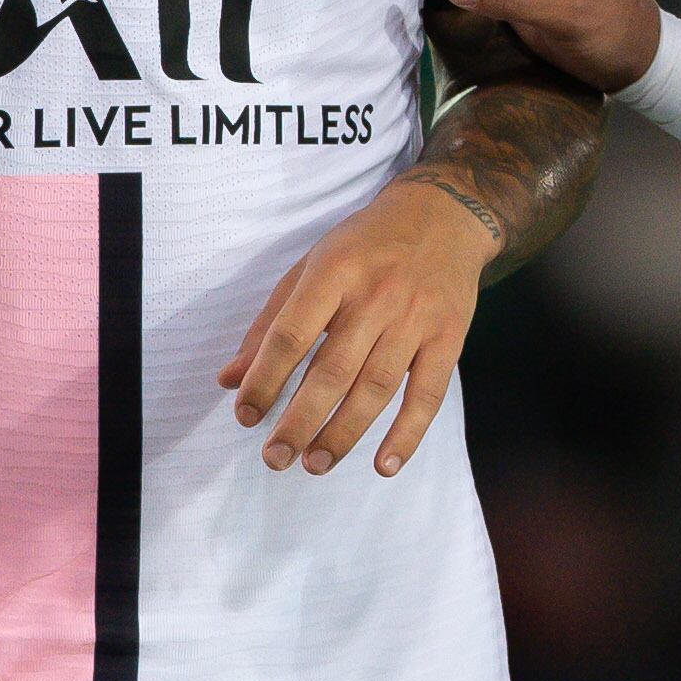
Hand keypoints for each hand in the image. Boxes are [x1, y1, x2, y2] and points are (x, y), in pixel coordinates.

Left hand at [218, 180, 498, 476]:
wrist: (444, 214)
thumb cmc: (366, 244)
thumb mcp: (311, 265)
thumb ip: (270, 322)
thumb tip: (230, 379)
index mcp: (334, 271)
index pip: (292, 334)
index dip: (265, 379)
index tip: (246, 415)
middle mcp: (376, 296)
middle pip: (333, 370)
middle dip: (300, 420)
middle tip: (274, 458)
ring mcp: (416, 318)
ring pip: (376, 388)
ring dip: (343, 433)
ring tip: (314, 464)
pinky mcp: (449, 337)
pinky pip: (428, 393)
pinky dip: (407, 434)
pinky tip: (383, 465)